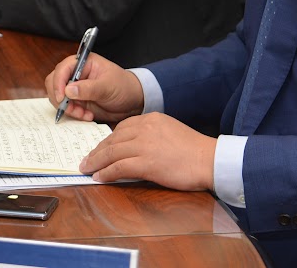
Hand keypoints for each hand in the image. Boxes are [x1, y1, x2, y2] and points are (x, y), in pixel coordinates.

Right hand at [44, 52, 144, 122]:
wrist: (132, 101)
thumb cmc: (123, 86)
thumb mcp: (108, 86)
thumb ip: (89, 88)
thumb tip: (68, 90)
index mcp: (83, 62)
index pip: (62, 69)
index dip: (58, 82)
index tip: (62, 97)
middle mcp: (76, 74)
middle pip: (54, 83)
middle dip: (60, 98)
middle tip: (73, 109)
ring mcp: (75, 88)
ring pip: (58, 97)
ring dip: (68, 108)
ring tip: (84, 114)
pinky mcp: (76, 101)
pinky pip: (66, 108)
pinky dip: (73, 114)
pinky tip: (87, 115)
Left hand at [79, 113, 216, 191]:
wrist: (209, 159)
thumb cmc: (194, 150)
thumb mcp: (170, 131)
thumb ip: (151, 135)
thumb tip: (134, 149)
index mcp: (151, 119)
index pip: (122, 128)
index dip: (108, 140)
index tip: (100, 148)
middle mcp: (145, 128)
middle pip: (113, 139)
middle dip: (97, 151)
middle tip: (86, 160)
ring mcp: (144, 145)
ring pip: (111, 152)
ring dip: (96, 162)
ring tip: (87, 169)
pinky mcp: (146, 162)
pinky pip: (118, 167)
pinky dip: (106, 173)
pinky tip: (99, 177)